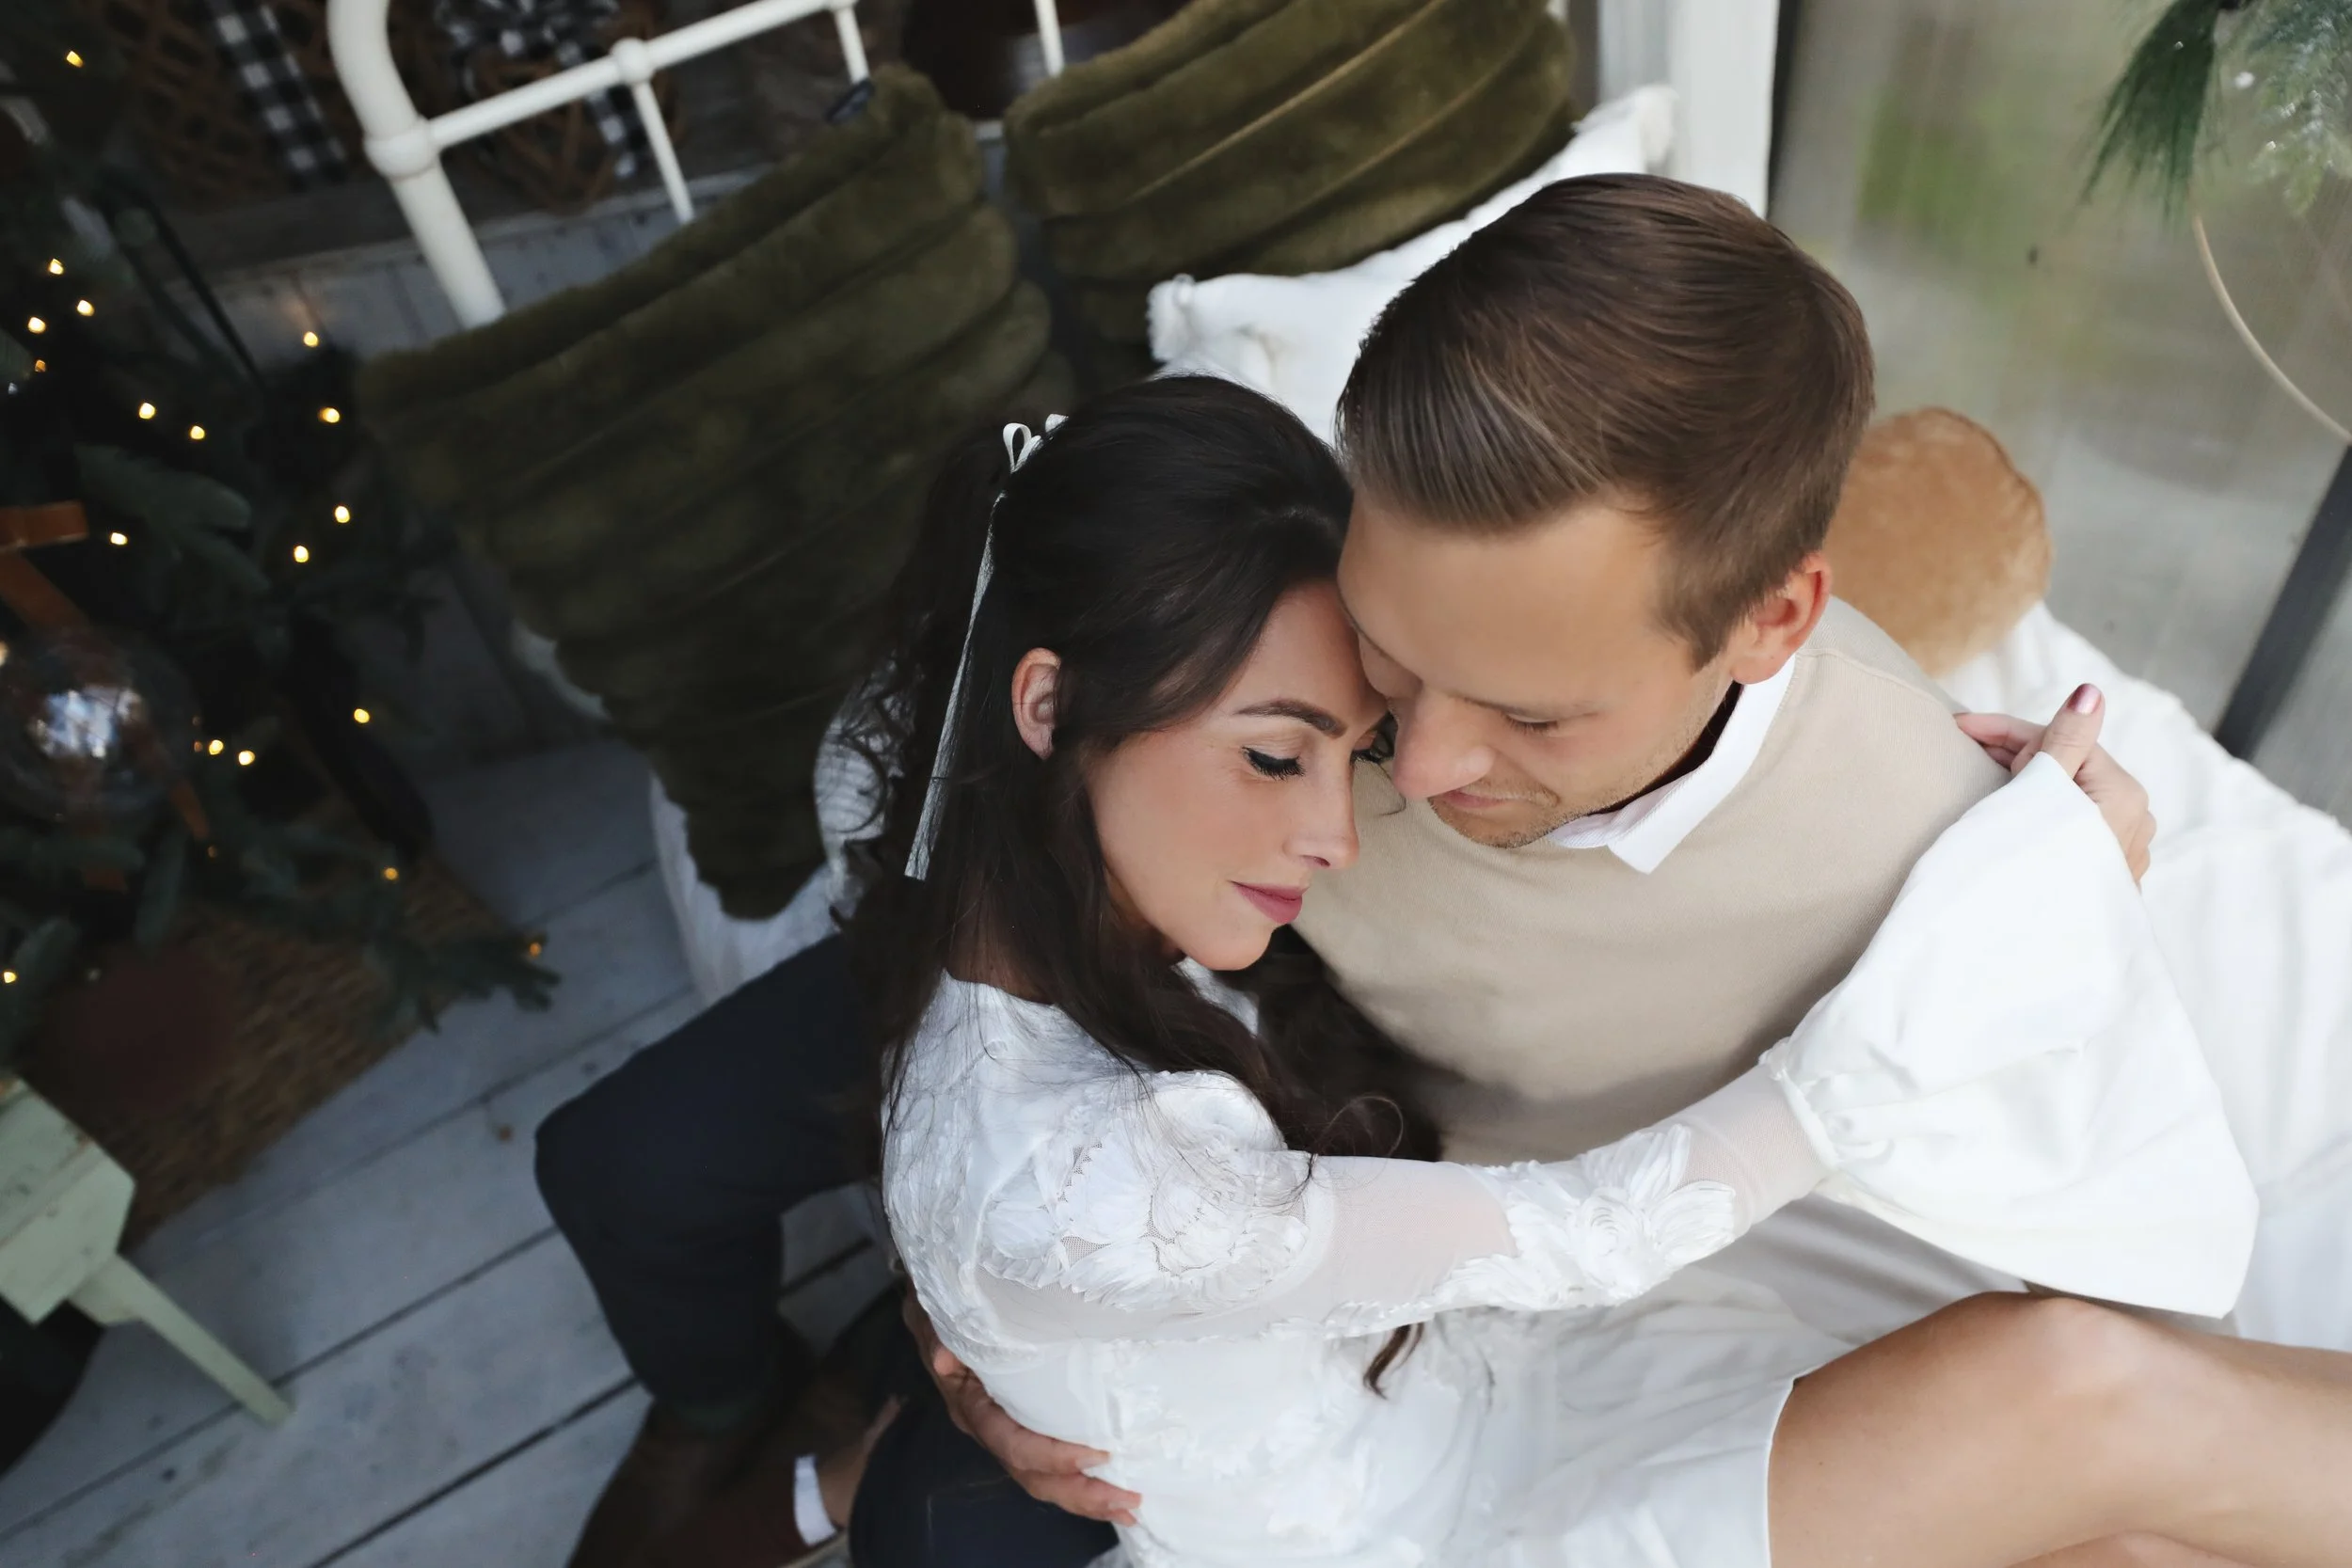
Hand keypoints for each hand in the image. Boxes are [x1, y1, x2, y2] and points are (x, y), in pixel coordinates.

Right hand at [902, 1288, 1140, 1524]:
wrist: (937, 1308)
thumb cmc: (945, 1309)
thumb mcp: (937, 1315)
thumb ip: (939, 1335)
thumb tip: (943, 1358)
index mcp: (972, 1407)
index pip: (1013, 1445)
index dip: (1053, 1457)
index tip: (1097, 1456)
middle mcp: (989, 1430)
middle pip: (1033, 1476)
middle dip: (1080, 1493)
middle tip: (1129, 1502)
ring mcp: (1006, 1432)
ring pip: (1043, 1478)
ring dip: (1085, 1497)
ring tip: (1128, 1507)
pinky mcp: (1023, 1425)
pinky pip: (1050, 1464)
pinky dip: (1081, 1479)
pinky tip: (1112, 1487)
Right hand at [1955, 683, 2155, 882]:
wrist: (2030, 954)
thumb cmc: (2029, 870)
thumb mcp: (2041, 796)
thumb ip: (2066, 741)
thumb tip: (2092, 691)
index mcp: (2123, 794)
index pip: (2064, 739)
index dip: (2008, 731)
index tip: (1958, 727)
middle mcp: (2136, 820)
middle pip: (2069, 767)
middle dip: (2018, 757)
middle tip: (1965, 755)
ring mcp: (2123, 852)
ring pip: (2071, 797)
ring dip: (2028, 785)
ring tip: (1983, 784)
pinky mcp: (2105, 877)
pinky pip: (2074, 827)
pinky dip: (2042, 815)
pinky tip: (2012, 819)